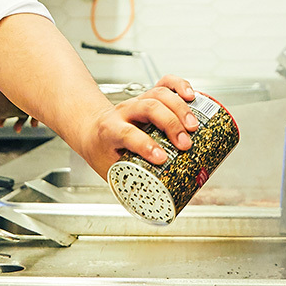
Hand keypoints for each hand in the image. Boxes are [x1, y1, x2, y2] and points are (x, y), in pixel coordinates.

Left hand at [69, 75, 197, 175]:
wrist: (91, 129)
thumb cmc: (102, 152)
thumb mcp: (111, 169)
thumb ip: (134, 182)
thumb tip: (161, 202)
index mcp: (110, 130)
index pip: (127, 133)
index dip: (145, 145)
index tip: (162, 158)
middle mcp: (124, 111)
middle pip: (148, 108)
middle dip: (170, 124)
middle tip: (186, 144)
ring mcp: (137, 101)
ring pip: (158, 94)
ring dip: (179, 108)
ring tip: (194, 126)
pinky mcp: (148, 96)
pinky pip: (164, 83)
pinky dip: (179, 85)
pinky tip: (191, 95)